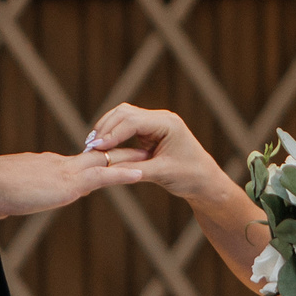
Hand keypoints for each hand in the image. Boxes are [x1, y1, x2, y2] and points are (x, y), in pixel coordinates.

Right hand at [0, 147, 145, 219]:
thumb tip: (7, 205)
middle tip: (143, 148)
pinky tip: (142, 173)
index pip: (77, 164)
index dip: (96, 161)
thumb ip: (14, 197)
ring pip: (105, 162)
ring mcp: (66, 172)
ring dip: (130, 159)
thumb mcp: (7, 196)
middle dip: (120, 152)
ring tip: (152, 156)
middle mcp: (60, 165)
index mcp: (47, 168)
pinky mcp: (69, 183)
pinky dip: (124, 174)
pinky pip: (103, 176)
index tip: (110, 158)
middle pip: (97, 156)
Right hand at [88, 103, 233, 201]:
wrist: (205, 181)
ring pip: (123, 116)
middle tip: (89, 146)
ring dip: (107, 129)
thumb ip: (133, 169)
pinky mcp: (151, 130)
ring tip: (92, 145)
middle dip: (106, 128)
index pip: (132, 121)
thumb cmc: (189, 177)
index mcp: (167, 124)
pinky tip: (102, 145)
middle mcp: (161, 118)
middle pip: (125, 113)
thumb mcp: (160, 174)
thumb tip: (106, 168)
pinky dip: (114, 133)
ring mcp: (155, 122)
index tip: (95, 146)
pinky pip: (127, 126)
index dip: (112, 133)